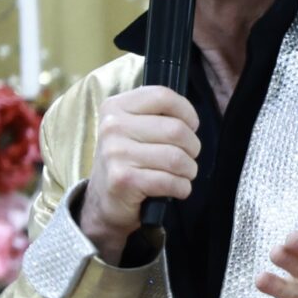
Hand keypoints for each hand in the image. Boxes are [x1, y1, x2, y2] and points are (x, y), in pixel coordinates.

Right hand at [79, 84, 199, 257]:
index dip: (187, 113)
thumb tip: (190, 119)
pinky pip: (170, 181)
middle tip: (187, 157)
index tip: (190, 127)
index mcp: (115, 107)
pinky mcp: (123, 180)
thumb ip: (157, 115)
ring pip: (177, 158)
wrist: (104, 201)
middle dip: (192, 148)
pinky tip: (175, 189)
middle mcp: (112, 127)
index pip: (163, 96)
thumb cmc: (128, 161)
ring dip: (188, 170)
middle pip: (176, 129)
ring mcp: (115, 154)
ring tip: (182, 174)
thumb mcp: (133, 128)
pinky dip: (182, 188)